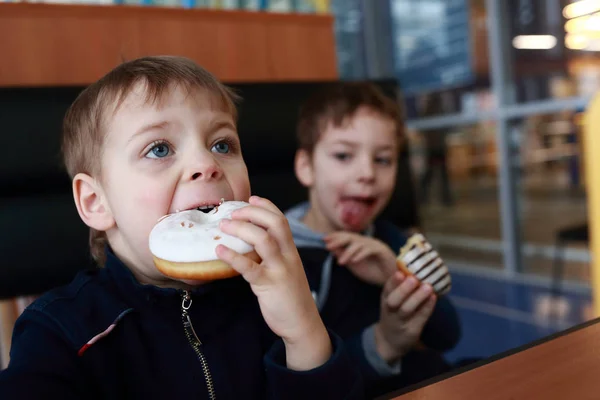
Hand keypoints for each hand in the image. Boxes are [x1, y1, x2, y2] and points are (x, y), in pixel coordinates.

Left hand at [216, 196, 330, 370]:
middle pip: (275, 223)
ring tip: (223, 226)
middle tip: (232, 213)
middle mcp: (288, 256)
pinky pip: (250, 268)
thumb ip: (274, 256)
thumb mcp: (287, 270)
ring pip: (263, 240)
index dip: (266, 206)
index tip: (250, 198)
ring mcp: (280, 270)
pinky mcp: (269, 285)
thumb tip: (250, 243)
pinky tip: (220, 251)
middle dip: (252, 213)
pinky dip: (233, 256)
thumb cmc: (290, 297)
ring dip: (241, 229)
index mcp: (291, 251)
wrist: (302, 323)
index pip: (281, 220)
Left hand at [324, 232, 397, 285]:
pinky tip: (353, 261)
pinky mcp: (383, 250)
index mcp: (359, 244)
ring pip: (359, 244)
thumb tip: (331, 249)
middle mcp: (367, 242)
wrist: (392, 281)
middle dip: (338, 240)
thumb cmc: (374, 272)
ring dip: (348, 252)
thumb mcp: (354, 265)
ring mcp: (375, 245)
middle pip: (351, 237)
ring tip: (340, 262)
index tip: (323, 239)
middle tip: (327, 245)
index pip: (346, 237)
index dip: (335, 236)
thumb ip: (344, 256)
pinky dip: (361, 255)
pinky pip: (370, 250)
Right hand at [374, 272, 436, 362]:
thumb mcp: (391, 299)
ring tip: (428, 287)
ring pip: (407, 309)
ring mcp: (400, 322)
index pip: (387, 289)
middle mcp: (390, 310)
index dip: (393, 281)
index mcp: (385, 299)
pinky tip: (434, 298)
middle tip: (414, 279)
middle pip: (394, 300)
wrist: (389, 341)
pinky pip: (420, 318)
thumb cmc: (393, 313)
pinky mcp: (412, 330)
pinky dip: (427, 307)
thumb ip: (400, 286)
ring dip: (418, 297)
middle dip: (403, 289)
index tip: (401, 272)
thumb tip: (415, 264)